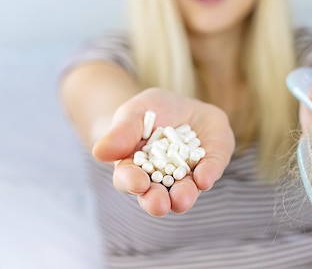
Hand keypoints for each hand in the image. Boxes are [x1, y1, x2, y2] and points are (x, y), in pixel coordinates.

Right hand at [92, 88, 234, 216]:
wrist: (184, 107)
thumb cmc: (150, 112)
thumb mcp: (134, 114)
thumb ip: (121, 133)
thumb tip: (100, 153)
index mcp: (135, 169)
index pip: (129, 180)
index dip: (131, 182)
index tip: (137, 183)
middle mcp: (161, 181)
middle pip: (155, 195)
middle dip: (156, 201)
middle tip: (158, 204)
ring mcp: (188, 176)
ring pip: (184, 191)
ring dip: (183, 196)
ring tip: (181, 198)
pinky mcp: (211, 165)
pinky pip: (210, 171)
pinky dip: (207, 175)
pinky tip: (204, 178)